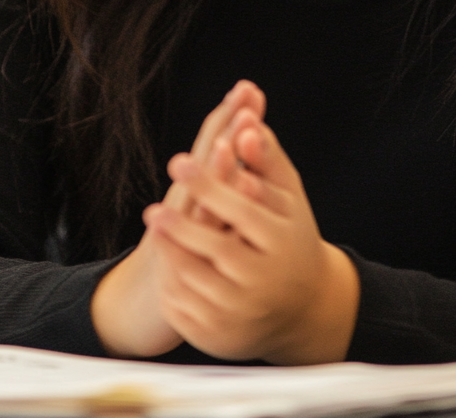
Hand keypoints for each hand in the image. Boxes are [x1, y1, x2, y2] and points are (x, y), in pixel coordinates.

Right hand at [90, 80, 265, 357]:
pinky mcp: (180, 264)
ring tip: (231, 141)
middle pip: (205, 159)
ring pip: (200, 197)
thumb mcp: (200, 215)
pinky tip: (221, 213)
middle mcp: (184, 204)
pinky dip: (209, 223)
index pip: (213, 144)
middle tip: (246, 98)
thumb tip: (234, 144)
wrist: (142, 308)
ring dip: (216, 169)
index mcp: (193, 190)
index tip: (249, 88)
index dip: (230, 116)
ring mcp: (180, 234)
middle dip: (226, 128)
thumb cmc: (180, 256)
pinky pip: (197, 241)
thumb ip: (215, 182)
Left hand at [147, 116, 359, 364]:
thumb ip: (267, 158)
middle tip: (153, 209)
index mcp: (282, 242)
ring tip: (154, 229)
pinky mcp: (220, 336)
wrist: (302, 307)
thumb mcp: (288, 198)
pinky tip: (165, 263)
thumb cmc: (291, 238)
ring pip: (197, 282)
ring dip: (171, 255)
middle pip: (216, 250)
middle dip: (182, 228)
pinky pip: (188, 310)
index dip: (209, 186)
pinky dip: (173, 287)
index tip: (178, 162)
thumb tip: (248, 120)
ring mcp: (242, 312)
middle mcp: (264, 280)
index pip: (242, 211)